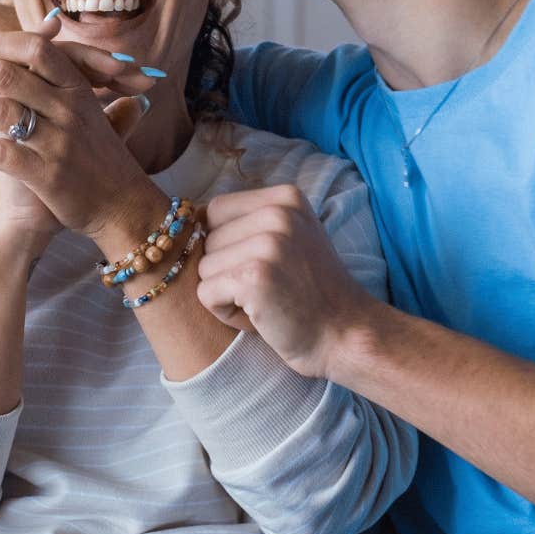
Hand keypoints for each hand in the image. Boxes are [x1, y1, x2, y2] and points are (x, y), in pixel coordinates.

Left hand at [0, 24, 163, 241]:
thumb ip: (69, 66)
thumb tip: (51, 21)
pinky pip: (0, 152)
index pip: (34, 48)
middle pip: (7, 72)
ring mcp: (58, 143)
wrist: (121, 207)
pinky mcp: (46, 176)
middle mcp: (69, 110)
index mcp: (78, 89)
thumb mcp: (89, 104)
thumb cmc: (98, 156)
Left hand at [194, 185, 374, 378]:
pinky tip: (260, 317)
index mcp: (285, 197)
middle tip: (268, 290)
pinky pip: (205, 294)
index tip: (264, 266)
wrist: (346, 335)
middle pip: (206, 240)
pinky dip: (224, 313)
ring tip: (266, 302)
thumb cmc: (310, 293)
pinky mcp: (254, 277)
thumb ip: (250, 221)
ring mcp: (268, 244)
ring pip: (203, 268)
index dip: (225, 245)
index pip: (215, 211)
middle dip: (226, 272)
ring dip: (226, 294)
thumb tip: (188, 215)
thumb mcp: (290, 237)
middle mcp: (278, 213)